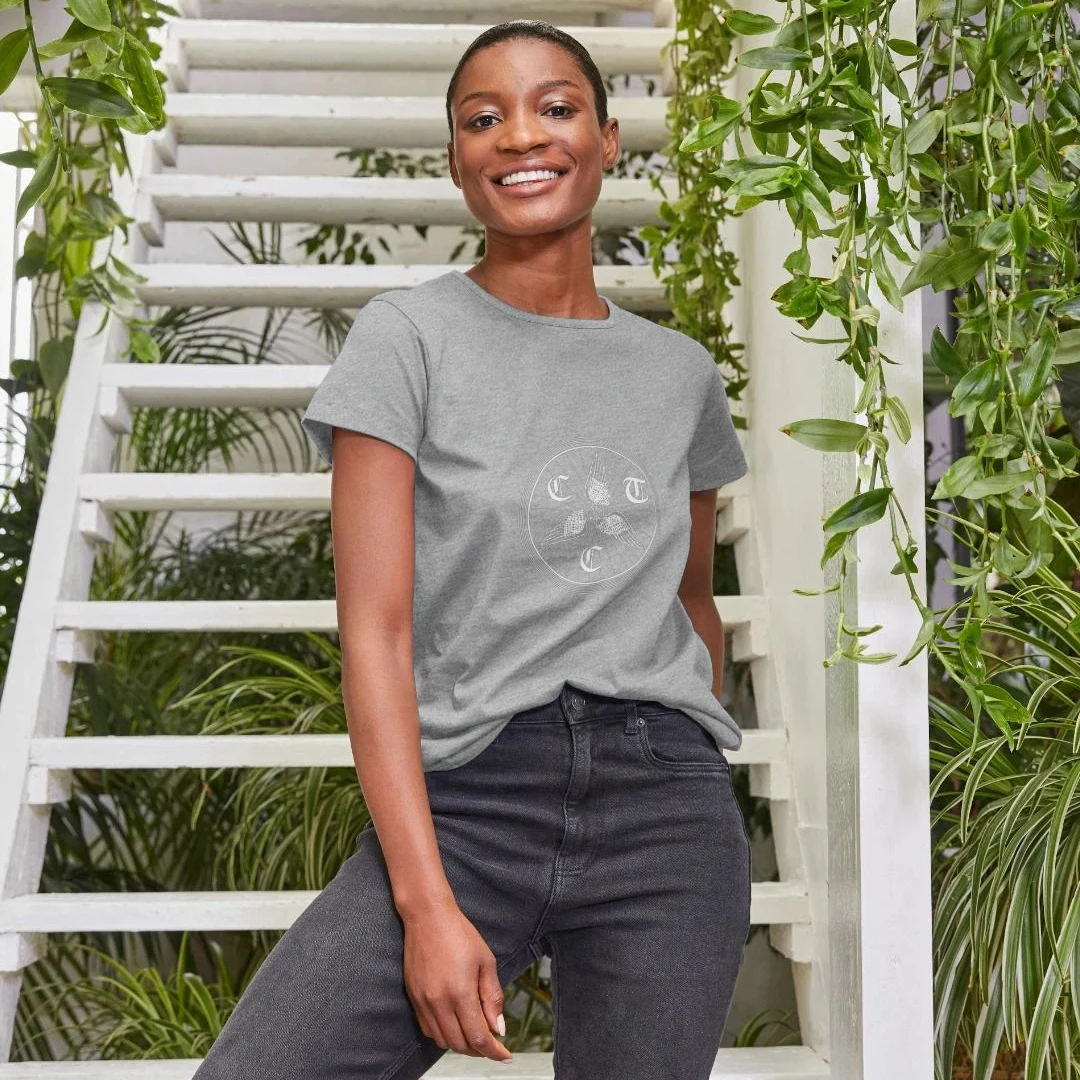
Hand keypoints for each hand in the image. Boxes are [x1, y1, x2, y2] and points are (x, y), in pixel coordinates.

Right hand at [400, 899, 512, 1061]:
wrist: (427, 916)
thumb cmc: (458, 932)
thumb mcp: (486, 961)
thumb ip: (492, 997)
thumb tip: (499, 1027)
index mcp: (460, 993)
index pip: (479, 1038)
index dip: (494, 1051)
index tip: (505, 1055)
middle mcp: (439, 1002)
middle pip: (460, 1044)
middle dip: (479, 1050)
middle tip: (493, 1044)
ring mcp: (423, 1002)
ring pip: (442, 1041)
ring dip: (461, 1044)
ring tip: (475, 1034)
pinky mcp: (413, 997)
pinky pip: (427, 1029)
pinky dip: (443, 1034)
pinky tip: (454, 1024)